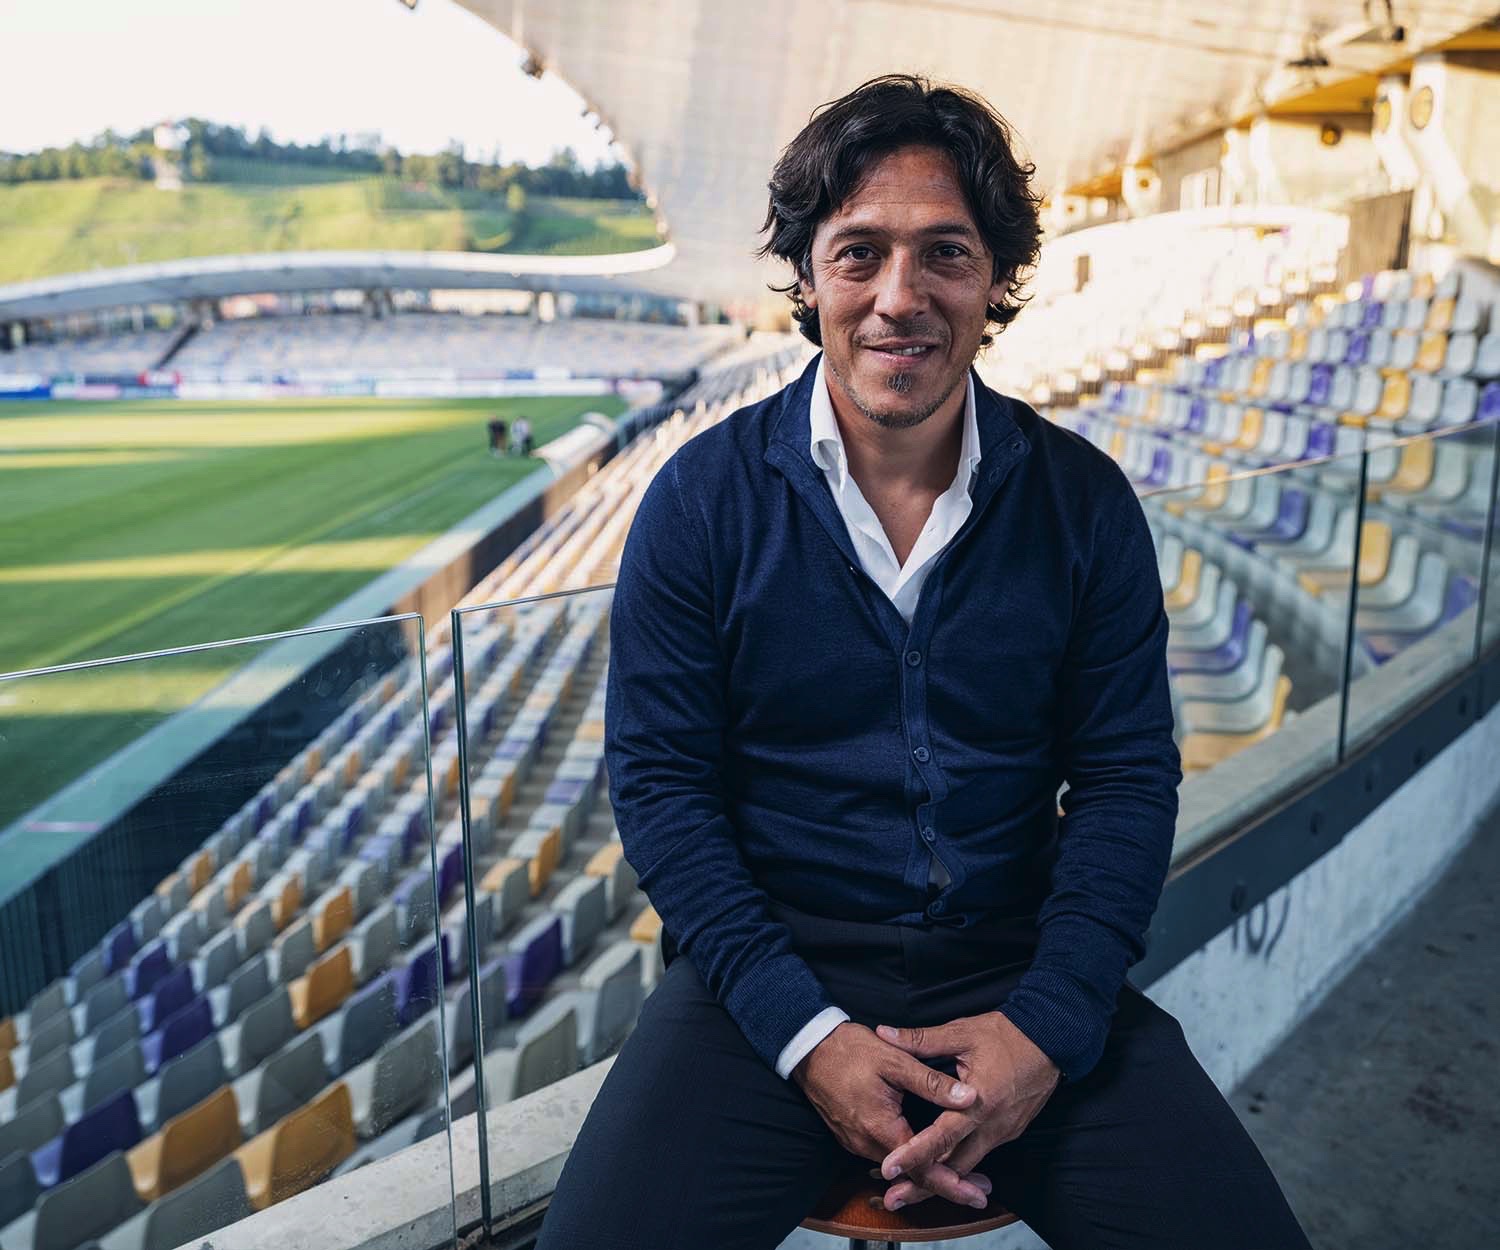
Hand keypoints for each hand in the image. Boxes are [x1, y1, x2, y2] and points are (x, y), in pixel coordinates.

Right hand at [792, 1021, 993, 1208]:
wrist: (808, 1047)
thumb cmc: (849, 1050)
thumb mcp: (895, 1060)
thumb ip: (932, 1083)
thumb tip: (969, 1099)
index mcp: (880, 1128)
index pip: (922, 1169)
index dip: (953, 1184)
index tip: (977, 1194)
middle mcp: (866, 1144)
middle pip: (912, 1174)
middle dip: (947, 1181)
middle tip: (979, 1188)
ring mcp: (855, 1142)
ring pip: (898, 1166)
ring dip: (927, 1170)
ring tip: (960, 1172)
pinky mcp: (851, 1136)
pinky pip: (884, 1155)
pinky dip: (907, 1160)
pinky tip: (925, 1153)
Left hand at [872, 1012, 1059, 1209]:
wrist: (1052, 1040)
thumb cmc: (1006, 1034)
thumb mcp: (960, 1032)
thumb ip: (919, 1039)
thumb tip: (884, 1034)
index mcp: (978, 1102)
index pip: (940, 1137)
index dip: (913, 1154)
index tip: (888, 1169)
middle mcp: (992, 1125)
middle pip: (954, 1167)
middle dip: (922, 1183)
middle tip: (893, 1196)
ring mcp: (1003, 1132)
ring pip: (967, 1166)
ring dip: (940, 1180)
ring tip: (909, 1191)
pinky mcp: (1009, 1132)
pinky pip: (979, 1155)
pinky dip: (957, 1165)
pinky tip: (940, 1169)